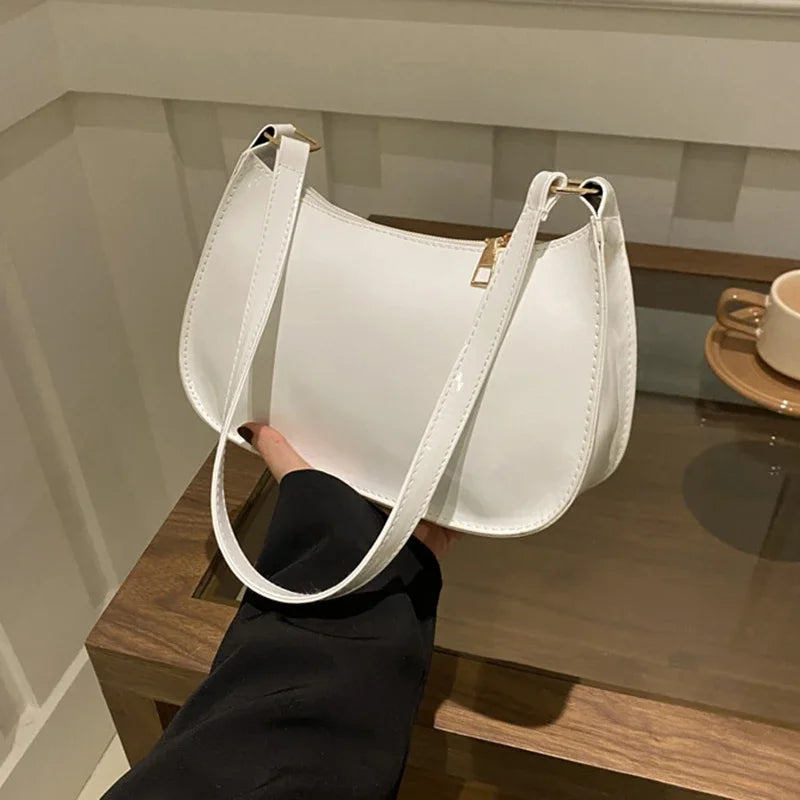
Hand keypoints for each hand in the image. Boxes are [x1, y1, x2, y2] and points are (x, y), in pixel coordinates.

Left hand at [238, 423, 461, 560]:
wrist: (354, 587)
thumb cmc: (326, 533)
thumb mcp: (302, 484)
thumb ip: (281, 457)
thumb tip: (250, 426)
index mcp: (347, 497)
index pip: (364, 461)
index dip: (373, 440)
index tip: (386, 408)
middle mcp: (375, 513)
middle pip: (398, 477)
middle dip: (411, 454)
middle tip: (429, 414)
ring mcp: (405, 529)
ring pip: (427, 495)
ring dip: (438, 474)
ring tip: (454, 436)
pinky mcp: (429, 543)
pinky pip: (453, 521)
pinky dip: (465, 507)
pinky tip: (477, 478)